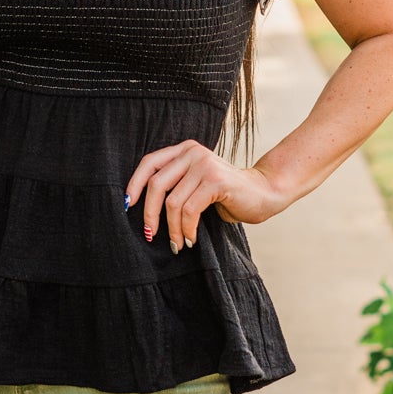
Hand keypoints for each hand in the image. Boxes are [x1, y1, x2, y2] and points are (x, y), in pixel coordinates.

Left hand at [125, 142, 288, 252]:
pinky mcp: (215, 180)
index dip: (134, 184)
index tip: (128, 206)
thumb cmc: (227, 195)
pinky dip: (187, 229)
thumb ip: (176, 185)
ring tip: (178, 243)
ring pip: (173, 202)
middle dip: (149, 214)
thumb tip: (142, 207)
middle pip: (156, 185)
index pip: (150, 163)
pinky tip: (191, 239)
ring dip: (173, 229)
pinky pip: (190, 210)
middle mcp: (193, 152)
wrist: (264, 193)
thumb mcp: (196, 185)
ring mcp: (204, 164)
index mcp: (184, 150)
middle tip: (151, 235)